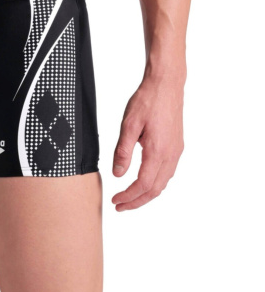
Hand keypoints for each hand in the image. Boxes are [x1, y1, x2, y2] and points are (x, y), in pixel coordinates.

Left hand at [111, 75, 184, 210]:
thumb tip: (118, 174)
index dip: (128, 197)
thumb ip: (123, 151)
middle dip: (137, 201)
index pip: (143, 185)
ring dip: (146, 194)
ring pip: (163, 182)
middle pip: (155, 189)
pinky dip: (155, 183)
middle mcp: (170, 154)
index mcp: (158, 151)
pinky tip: (145, 181)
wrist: (167, 85)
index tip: (115, 201)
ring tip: (130, 198)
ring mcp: (176, 151)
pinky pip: (167, 172)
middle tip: (120, 206)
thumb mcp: (128, 125)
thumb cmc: (148, 101)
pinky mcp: (177, 145)